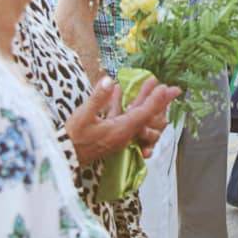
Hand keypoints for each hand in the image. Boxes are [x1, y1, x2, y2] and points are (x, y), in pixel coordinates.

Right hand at [66, 76, 181, 163]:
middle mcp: (123, 134)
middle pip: (147, 116)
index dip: (155, 100)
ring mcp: (118, 135)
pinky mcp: (110, 135)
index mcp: (120, 130)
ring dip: (143, 98)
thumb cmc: (72, 138)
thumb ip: (97, 98)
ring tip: (150, 83)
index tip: (166, 88)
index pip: (143, 114)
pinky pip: (123, 117)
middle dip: (160, 101)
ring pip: (136, 116)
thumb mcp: (83, 116)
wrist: (62, 157)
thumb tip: (109, 80)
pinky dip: (124, 103)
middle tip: (174, 89)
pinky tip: (118, 89)